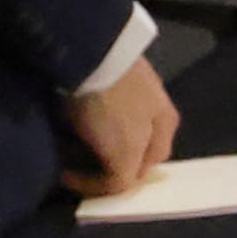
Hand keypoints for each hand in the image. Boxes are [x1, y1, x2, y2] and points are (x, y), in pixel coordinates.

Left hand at [58, 54, 175, 198]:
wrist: (94, 51)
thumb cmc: (113, 106)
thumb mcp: (124, 151)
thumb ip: (122, 177)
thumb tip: (113, 186)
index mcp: (168, 126)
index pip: (141, 170)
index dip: (108, 183)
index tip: (71, 177)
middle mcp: (159, 108)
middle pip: (132, 148)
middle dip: (103, 161)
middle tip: (72, 161)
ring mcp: (137, 87)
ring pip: (118, 127)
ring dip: (95, 140)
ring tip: (68, 138)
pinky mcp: (114, 70)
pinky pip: (102, 105)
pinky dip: (87, 118)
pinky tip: (72, 114)